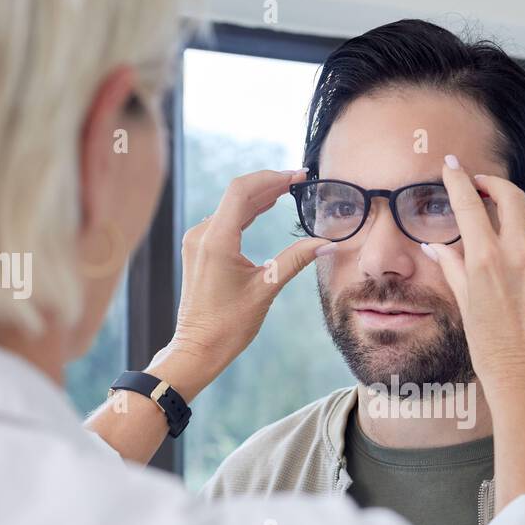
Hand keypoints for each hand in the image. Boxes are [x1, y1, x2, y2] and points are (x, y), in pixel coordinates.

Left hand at [170, 168, 326, 394]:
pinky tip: (263, 209)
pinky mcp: (199, 250)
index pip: (243, 191)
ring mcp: (197, 241)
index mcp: (217, 240)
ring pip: (230, 207)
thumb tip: (327, 244)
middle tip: (299, 180)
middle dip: (269, 185)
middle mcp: (202, 235)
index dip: (271, 178)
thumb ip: (296, 260)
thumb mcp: (267, 289)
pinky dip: (246, 212)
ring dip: (258, 197)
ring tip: (287, 190)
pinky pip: (224, 221)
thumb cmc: (229, 325)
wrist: (198, 347)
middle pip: (237, 195)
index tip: (297, 176)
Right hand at [422, 156, 524, 410]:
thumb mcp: (465, 306)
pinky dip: (522, 242)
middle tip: (478, 183)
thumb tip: (435, 244)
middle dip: (492, 182)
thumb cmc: (490, 351)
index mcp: (486, 260)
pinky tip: (511, 258)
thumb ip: (452, 268)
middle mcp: (517, 255)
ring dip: (508, 215)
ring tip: (492, 223)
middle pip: (510, 195)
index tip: (450, 165)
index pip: (469, 203)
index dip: (458, 178)